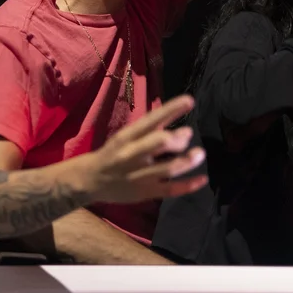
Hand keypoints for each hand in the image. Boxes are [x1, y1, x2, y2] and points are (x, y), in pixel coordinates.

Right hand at [85, 95, 207, 204]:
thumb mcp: (123, 137)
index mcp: (127, 137)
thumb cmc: (111, 154)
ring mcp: (140, 176)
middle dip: (177, 138)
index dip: (171, 109)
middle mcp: (133, 155)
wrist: (90, 181)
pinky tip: (202, 179)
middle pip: (159, 143)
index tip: (189, 100)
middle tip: (189, 133)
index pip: (151, 120)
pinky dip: (188, 185)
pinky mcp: (146, 192)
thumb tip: (171, 117)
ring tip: (200, 153)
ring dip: (187, 160)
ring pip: (168, 168)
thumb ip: (146, 130)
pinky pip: (170, 190)